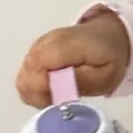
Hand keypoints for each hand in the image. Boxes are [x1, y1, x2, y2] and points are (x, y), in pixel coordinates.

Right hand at [16, 11, 130, 107]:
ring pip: (23, 80)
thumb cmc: (108, 58)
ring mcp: (36, 46)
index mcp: (62, 46)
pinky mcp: (34, 51)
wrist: (108, 35)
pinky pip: (26, 76)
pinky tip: (56, 85)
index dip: (44, 93)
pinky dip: (38, 87)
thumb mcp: (105, 76)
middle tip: (63, 96)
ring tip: (62, 90)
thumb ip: (80, 82)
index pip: (35, 74)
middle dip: (41, 96)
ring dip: (39, 93)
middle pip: (25, 80)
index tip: (62, 98)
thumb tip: (57, 89)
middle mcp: (43, 43)